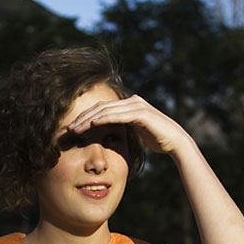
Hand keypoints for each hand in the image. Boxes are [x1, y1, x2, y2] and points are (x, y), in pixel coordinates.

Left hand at [67, 94, 190, 154]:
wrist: (175, 142)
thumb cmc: (156, 139)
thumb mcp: (136, 133)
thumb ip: (124, 129)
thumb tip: (111, 135)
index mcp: (128, 105)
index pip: (102, 109)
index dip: (86, 117)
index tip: (73, 128)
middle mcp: (131, 101)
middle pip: (100, 107)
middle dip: (82, 118)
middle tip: (68, 128)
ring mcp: (136, 105)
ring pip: (106, 110)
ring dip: (89, 119)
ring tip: (75, 128)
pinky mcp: (141, 113)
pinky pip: (118, 115)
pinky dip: (104, 118)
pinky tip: (92, 123)